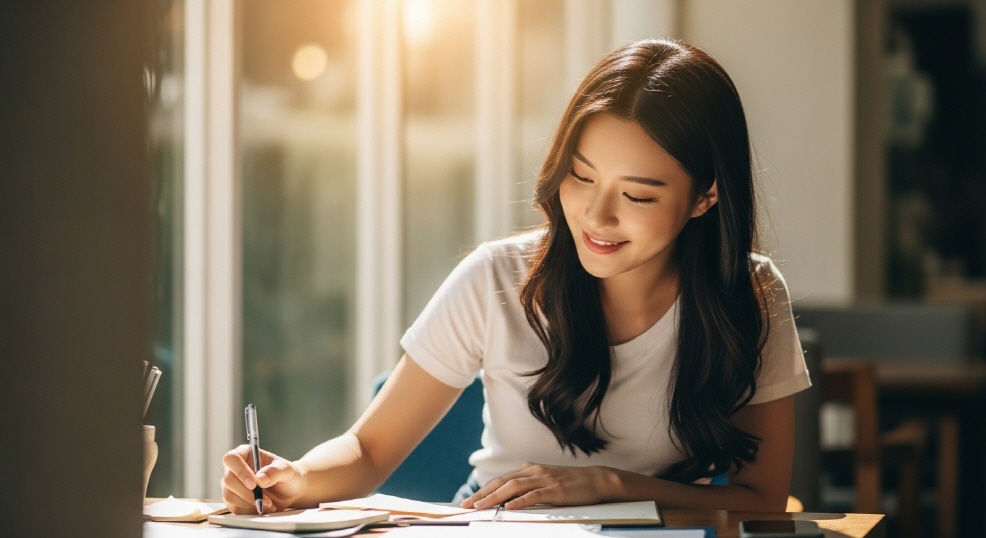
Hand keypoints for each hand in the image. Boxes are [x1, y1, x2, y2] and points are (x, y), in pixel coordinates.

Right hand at [221, 444, 304, 513]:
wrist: (290, 491)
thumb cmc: (286, 475)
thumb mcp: (286, 470)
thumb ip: (274, 472)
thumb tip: (260, 478)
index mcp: (245, 454)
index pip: (231, 459)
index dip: (240, 471)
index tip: (253, 484)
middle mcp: (235, 469)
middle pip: (228, 480)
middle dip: (246, 492)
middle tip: (264, 498)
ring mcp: (233, 486)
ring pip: (229, 496)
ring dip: (249, 503)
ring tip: (269, 503)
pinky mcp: (234, 501)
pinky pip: (235, 508)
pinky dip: (250, 510)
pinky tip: (263, 508)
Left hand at [461, 462, 618, 509]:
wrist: (595, 480)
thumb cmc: (569, 484)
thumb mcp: (543, 482)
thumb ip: (526, 487)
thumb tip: (506, 499)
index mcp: (528, 469)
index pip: (500, 480)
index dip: (482, 490)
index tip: (468, 501)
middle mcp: (533, 471)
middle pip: (501, 482)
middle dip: (482, 494)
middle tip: (466, 505)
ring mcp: (544, 479)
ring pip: (513, 487)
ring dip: (495, 497)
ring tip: (481, 506)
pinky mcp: (555, 489)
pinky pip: (534, 495)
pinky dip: (520, 501)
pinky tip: (509, 507)